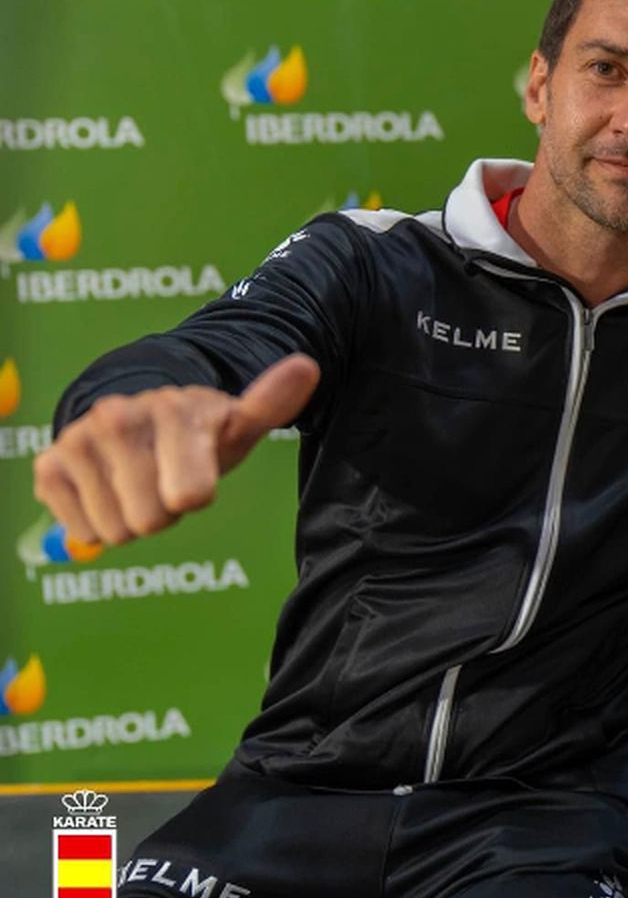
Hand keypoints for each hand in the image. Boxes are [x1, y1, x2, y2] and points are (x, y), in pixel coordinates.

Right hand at [33, 354, 319, 545]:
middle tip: (165, 480)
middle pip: (151, 521)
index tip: (195, 476)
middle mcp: (119, 419)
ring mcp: (79, 441)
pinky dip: (96, 521)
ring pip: (115, 531)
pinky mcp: (49, 466)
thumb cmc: (195, 432)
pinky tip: (106, 488)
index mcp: (173, 411)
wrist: (132, 416)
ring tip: (138, 482)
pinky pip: (81, 531)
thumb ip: (271, 402)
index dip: (194, 496)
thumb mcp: (236, 423)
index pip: (189, 496)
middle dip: (162, 510)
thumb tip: (307, 366)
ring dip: (130, 517)